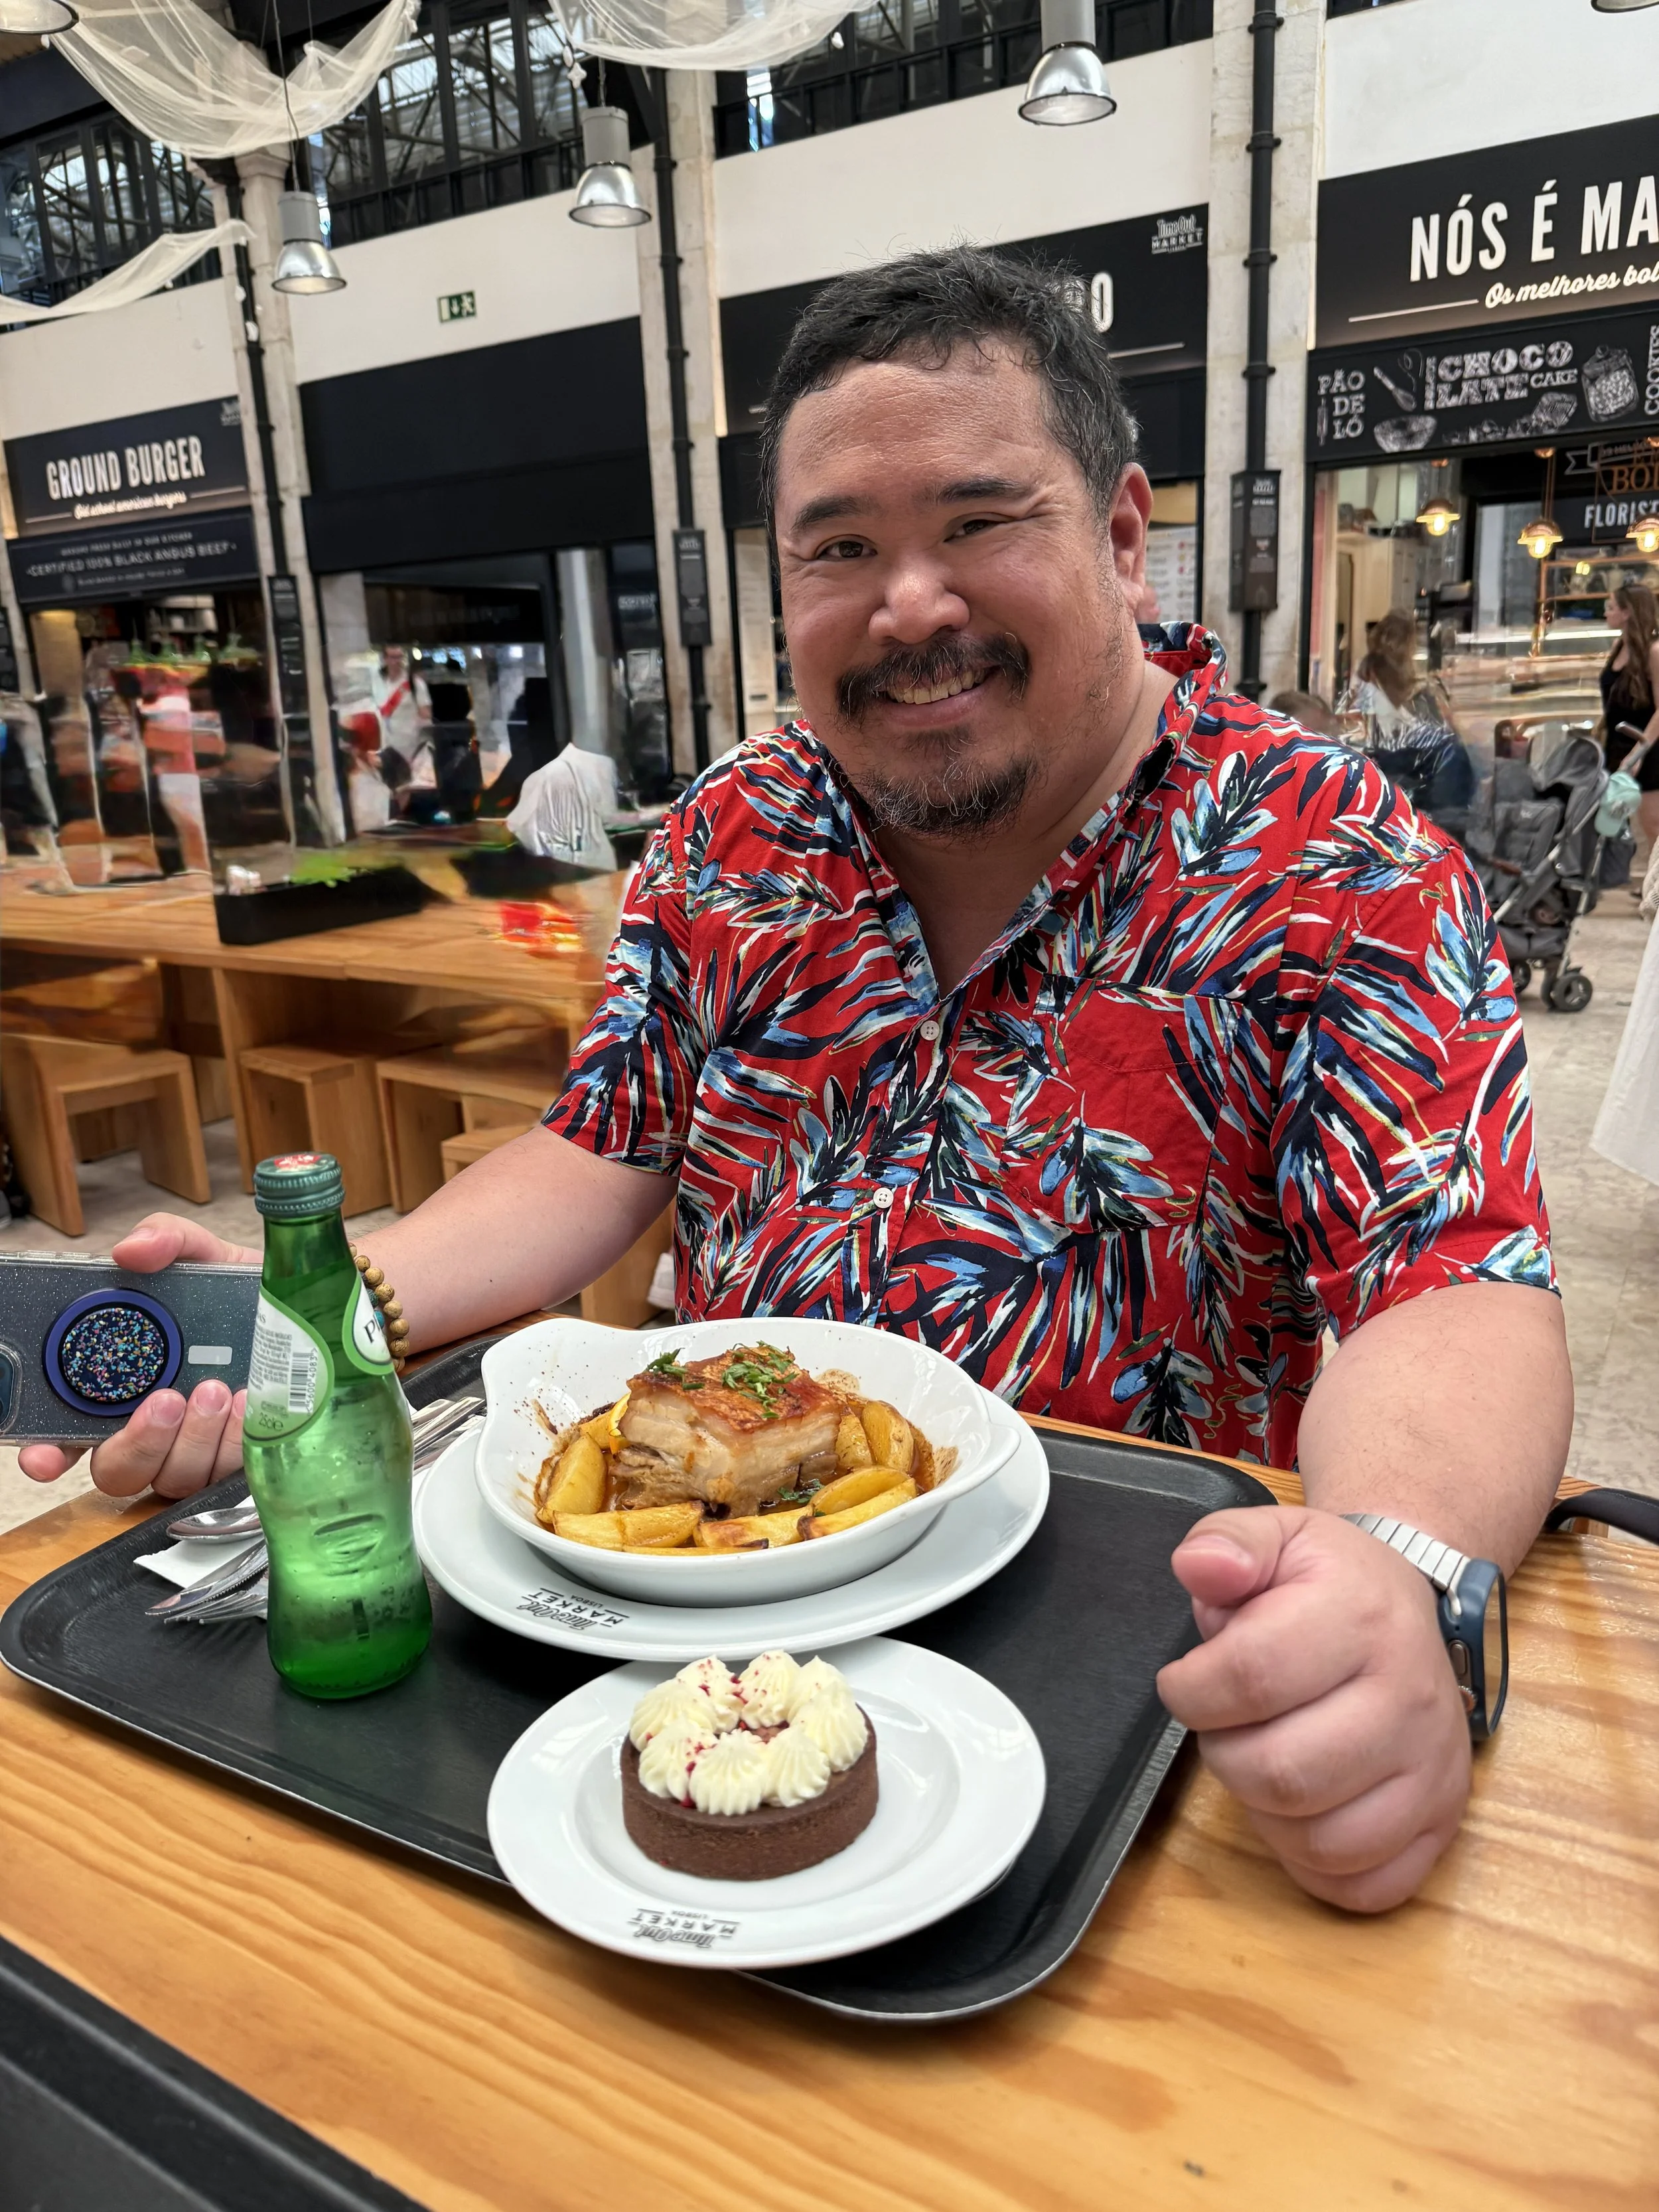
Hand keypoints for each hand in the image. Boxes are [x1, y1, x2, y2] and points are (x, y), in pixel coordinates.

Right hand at [17, 1214, 257, 1500]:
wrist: (309, 1309)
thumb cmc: (238, 1292)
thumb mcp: (204, 1256)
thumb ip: (166, 1241)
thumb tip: (132, 1250)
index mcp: (120, 1387)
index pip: (66, 1436)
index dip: (48, 1454)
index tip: (46, 1457)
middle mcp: (151, 1429)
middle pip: (119, 1469)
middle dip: (140, 1442)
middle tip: (168, 1399)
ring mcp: (196, 1452)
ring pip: (175, 1477)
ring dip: (195, 1440)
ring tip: (221, 1391)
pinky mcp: (240, 1463)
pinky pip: (230, 1475)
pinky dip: (238, 1444)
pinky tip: (253, 1406)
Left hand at [1156, 1506, 1470, 1913]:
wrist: (1412, 1606)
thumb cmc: (1329, 1581)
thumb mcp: (1276, 1535)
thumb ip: (1226, 1543)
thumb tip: (1201, 1568)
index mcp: (1361, 1617)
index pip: (1251, 1677)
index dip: (1191, 1690)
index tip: (1185, 1682)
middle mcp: (1409, 1697)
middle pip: (1279, 1772)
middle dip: (1224, 1755)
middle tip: (1227, 1725)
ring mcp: (1434, 1768)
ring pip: (1320, 1841)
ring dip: (1264, 1812)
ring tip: (1264, 1759)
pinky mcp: (1443, 1820)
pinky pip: (1365, 1885)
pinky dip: (1314, 1864)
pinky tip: (1299, 1810)